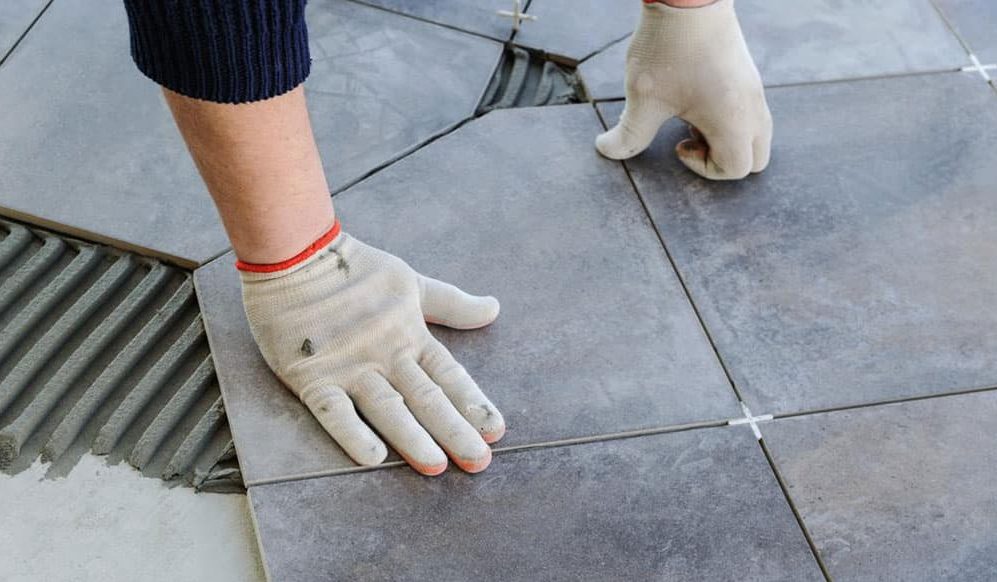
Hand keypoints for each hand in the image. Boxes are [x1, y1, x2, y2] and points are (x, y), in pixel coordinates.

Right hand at [240, 222, 504, 474]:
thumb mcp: (411, 283)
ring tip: (436, 466)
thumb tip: (494, 309)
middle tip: (479, 462)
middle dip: (455, 431)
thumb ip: (451, 304)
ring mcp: (349, 368)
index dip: (473, 402)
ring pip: (387, 408)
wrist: (295, 253)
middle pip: (426, 398)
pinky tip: (373, 458)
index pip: (448, 375)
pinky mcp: (312, 377)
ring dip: (413, 438)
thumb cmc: (355, 269)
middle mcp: (385, 356)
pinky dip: (352, 433)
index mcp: (409, 335)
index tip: (496, 430)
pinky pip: (333, 411)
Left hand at [595, 0, 771, 179]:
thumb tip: (606, 151)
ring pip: (756, 134)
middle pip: (756, 158)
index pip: (737, 169)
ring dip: (726, 138)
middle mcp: (753, 108)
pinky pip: (750, 111)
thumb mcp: (643, 99)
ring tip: (691, 116)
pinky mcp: (748, 75)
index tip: (678, 144)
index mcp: (733, 121)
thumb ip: (628, 135)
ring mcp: (754, 90)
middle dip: (723, 159)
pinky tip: (695, 96)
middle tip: (690, 137)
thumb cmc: (668, 49)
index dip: (705, 169)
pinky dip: (729, 118)